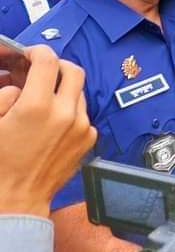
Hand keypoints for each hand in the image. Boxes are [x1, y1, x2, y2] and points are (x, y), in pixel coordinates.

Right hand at [0, 46, 95, 217]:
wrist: (15, 200)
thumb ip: (6, 96)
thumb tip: (19, 85)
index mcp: (36, 106)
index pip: (47, 60)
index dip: (38, 51)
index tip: (31, 53)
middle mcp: (65, 112)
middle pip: (73, 70)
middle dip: (58, 65)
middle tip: (43, 70)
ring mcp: (81, 126)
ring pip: (80, 92)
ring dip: (64, 89)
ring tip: (45, 100)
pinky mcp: (89, 139)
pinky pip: (83, 114)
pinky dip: (71, 111)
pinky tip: (54, 122)